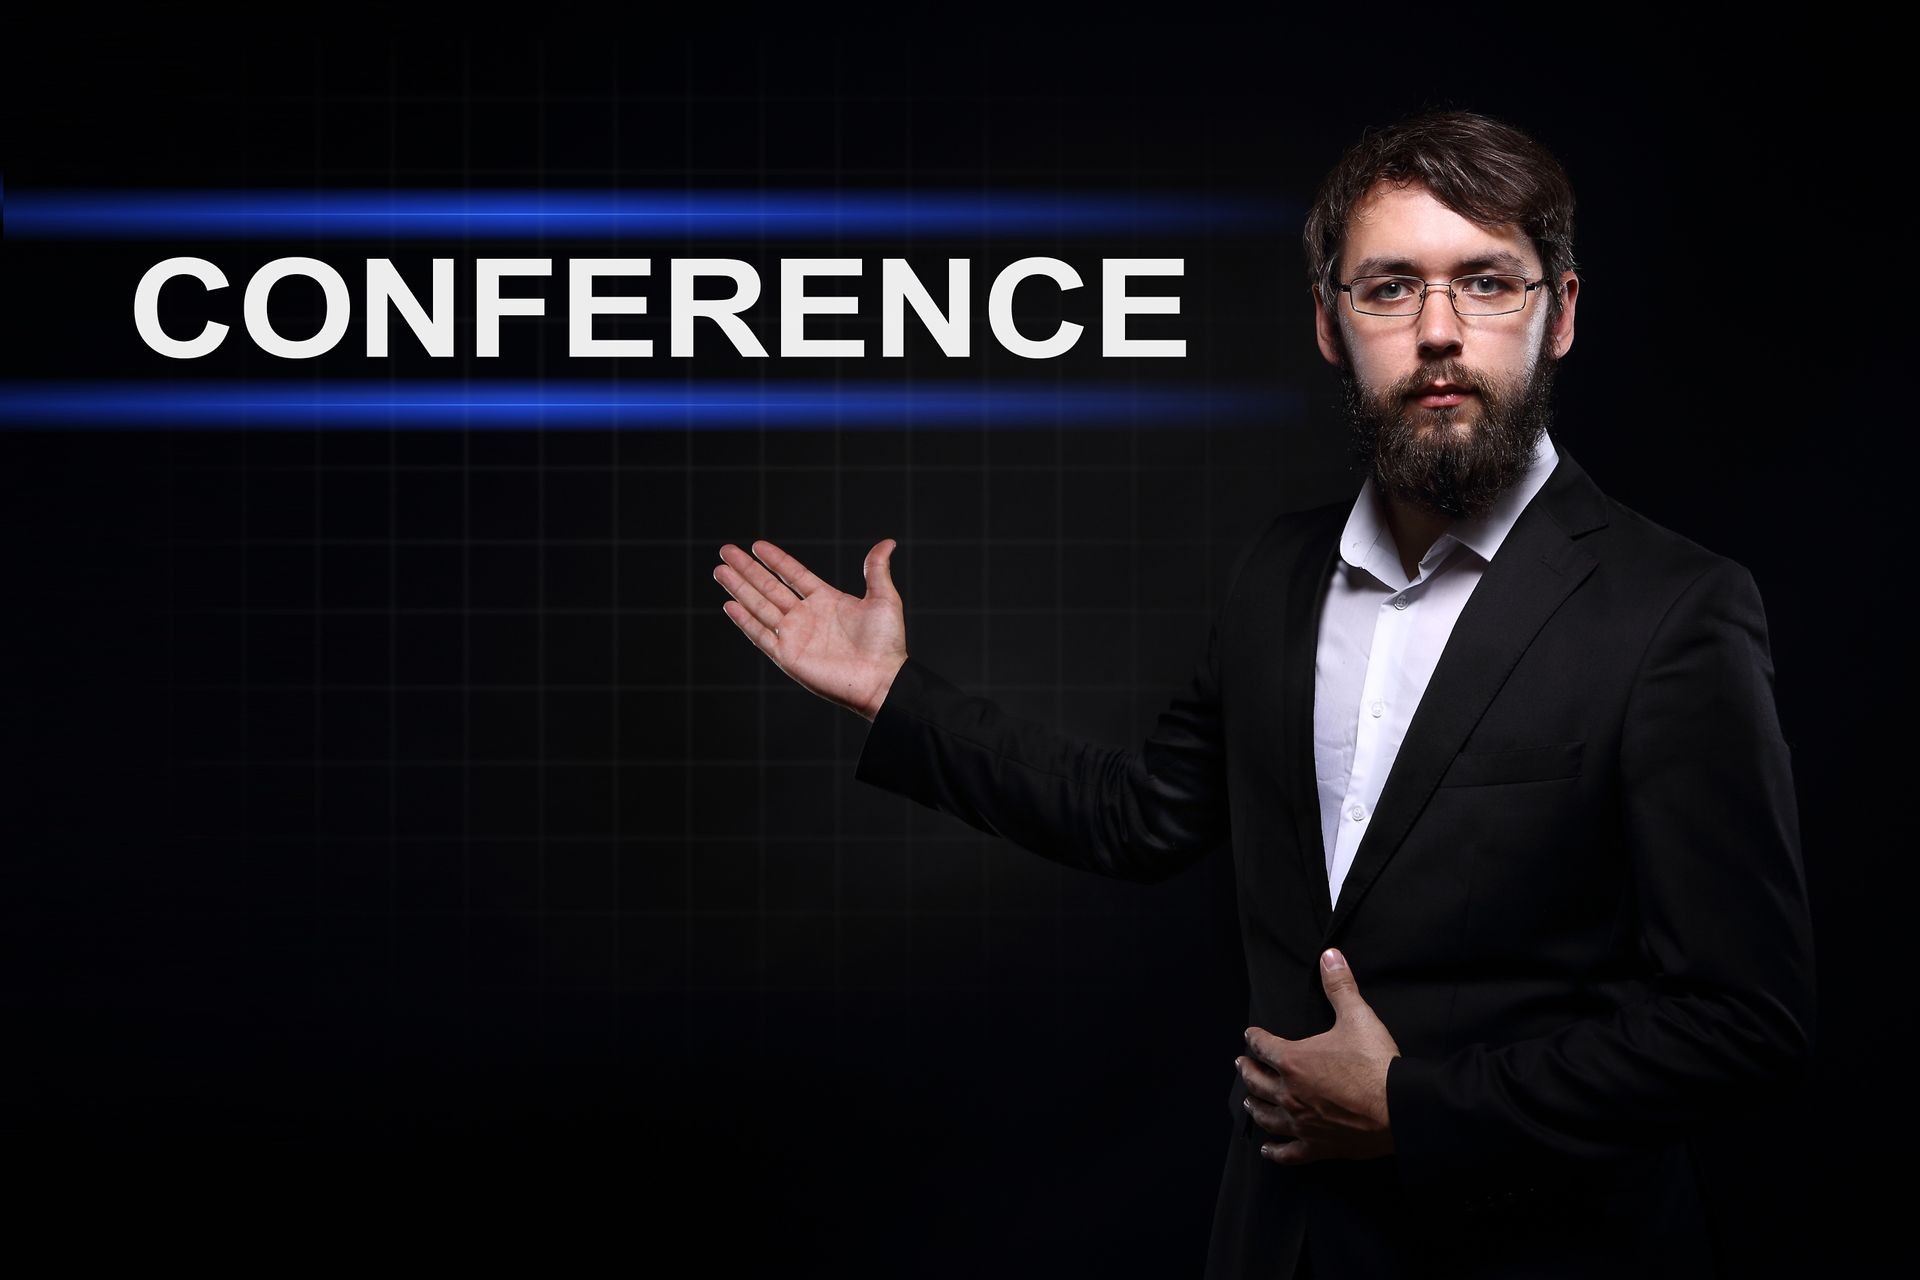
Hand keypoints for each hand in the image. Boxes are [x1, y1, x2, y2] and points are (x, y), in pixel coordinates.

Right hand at [713, 538, 907, 720]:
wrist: (882, 680)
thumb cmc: (886, 643)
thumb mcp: (884, 599)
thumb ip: (877, 570)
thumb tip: (888, 543)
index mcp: (825, 600)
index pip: (793, 575)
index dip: (775, 560)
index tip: (756, 545)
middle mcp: (806, 616)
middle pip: (769, 587)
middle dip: (747, 569)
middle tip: (726, 550)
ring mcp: (795, 635)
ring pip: (759, 606)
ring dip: (739, 588)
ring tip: (720, 570)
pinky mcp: (787, 655)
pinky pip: (761, 635)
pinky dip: (745, 620)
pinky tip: (730, 604)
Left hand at [1235, 947, 1400, 1164]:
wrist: (1399, 1109)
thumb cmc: (1376, 1063)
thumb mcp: (1358, 1016)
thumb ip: (1340, 985)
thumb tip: (1330, 955)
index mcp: (1293, 1060)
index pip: (1263, 1045)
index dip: (1254, 1037)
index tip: (1250, 1034)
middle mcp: (1289, 1093)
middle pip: (1256, 1081)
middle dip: (1247, 1070)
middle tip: (1241, 1064)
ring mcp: (1301, 1122)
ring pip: (1266, 1115)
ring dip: (1254, 1105)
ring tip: (1249, 1099)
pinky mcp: (1317, 1146)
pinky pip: (1288, 1152)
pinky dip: (1275, 1151)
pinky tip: (1267, 1150)